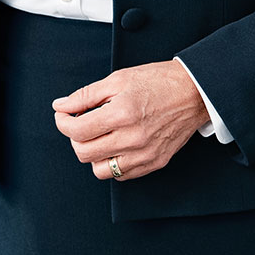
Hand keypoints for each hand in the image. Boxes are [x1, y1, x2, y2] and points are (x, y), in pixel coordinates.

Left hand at [51, 60, 209, 180]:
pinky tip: (117, 144)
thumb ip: (85, 95)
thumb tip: (60, 106)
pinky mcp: (155, 163)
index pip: (77, 131)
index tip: (64, 115)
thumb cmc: (158, 81)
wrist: (195, 92)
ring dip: (93, 154)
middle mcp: (133, 138)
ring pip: (100, 170)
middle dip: (75, 138)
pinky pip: (121, 175)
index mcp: (122, 113)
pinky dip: (112, 162)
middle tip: (81, 124)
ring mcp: (145, 154)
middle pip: (84, 153)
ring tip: (100, 136)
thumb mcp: (118, 79)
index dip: (63, 123)